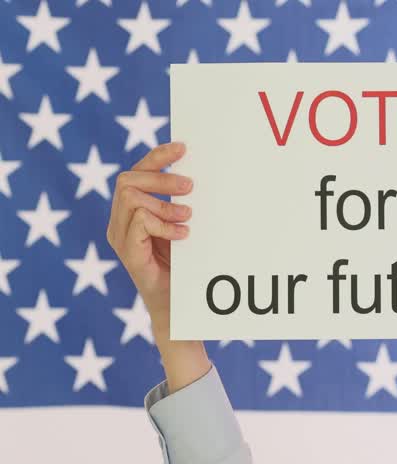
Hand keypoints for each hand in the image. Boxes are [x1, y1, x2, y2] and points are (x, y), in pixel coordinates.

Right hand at [105, 142, 193, 333]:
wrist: (178, 307)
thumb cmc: (184, 267)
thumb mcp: (184, 228)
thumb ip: (183, 206)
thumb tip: (200, 178)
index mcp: (131, 212)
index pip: (136, 173)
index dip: (157, 157)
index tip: (183, 147)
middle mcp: (120, 222)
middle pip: (127, 179)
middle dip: (161, 177)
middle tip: (191, 186)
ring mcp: (120, 237)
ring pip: (131, 197)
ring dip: (165, 203)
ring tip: (188, 217)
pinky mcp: (128, 253)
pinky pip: (140, 222)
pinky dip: (164, 225)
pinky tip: (184, 235)